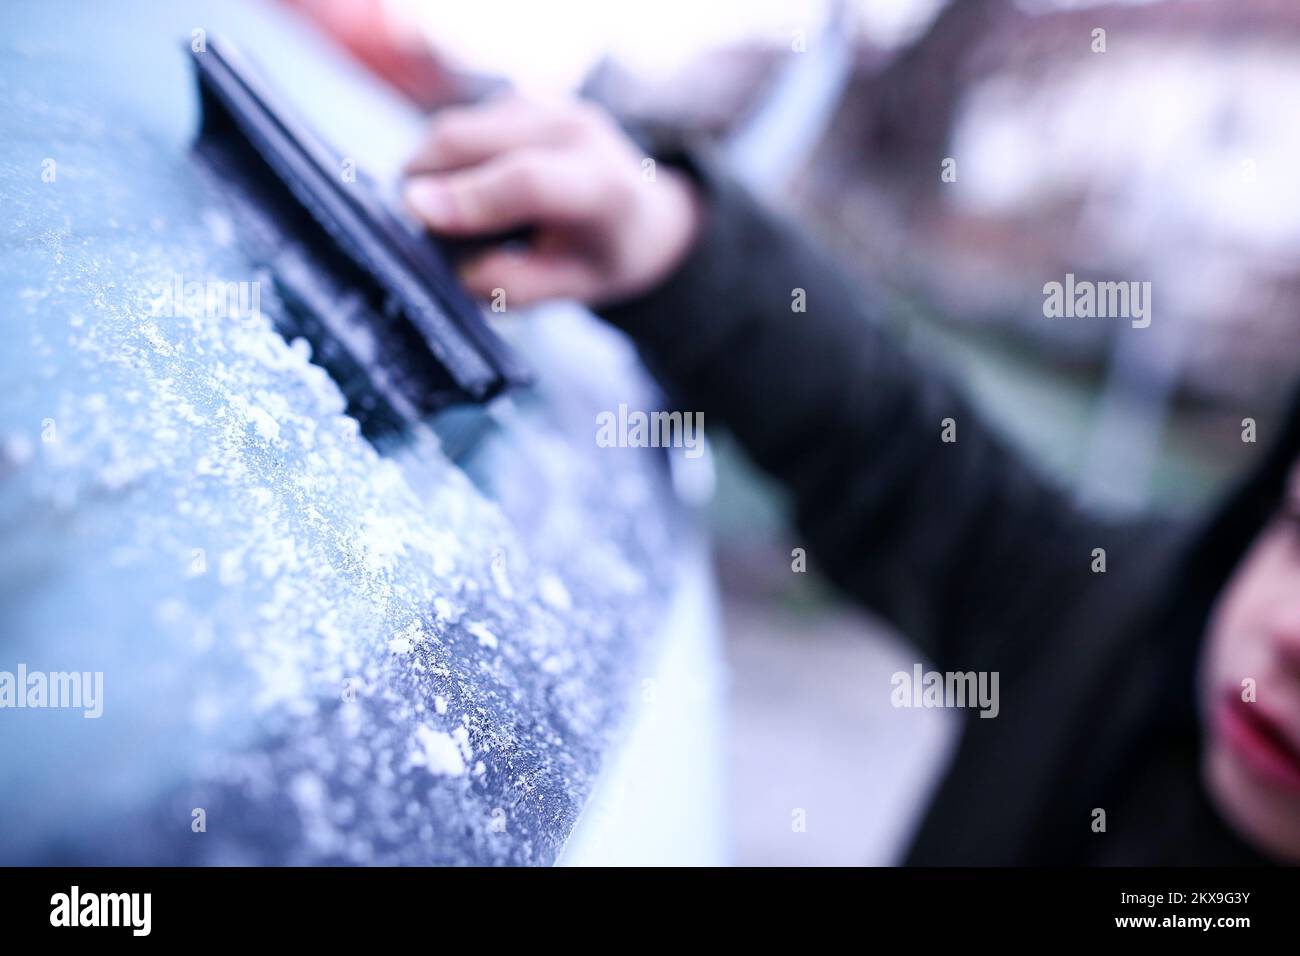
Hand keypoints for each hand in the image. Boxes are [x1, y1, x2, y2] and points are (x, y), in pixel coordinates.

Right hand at [403, 95, 701, 307]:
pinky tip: (469, 190)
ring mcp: (546, 106)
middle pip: (470, 139)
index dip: (467, 197)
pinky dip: (447, 160)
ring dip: (431, 170)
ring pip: (455, 127)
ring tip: (450, 216)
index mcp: (603, 186)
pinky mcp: (520, 99)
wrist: (644, 211)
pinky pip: (461, 125)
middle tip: (417, 231)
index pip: (527, 181)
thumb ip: (518, 284)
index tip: (415, 213)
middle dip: (424, 181)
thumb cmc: (605, 255)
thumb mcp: (574, 287)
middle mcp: (575, 130)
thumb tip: (456, 269)